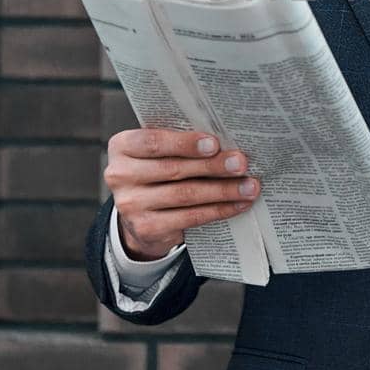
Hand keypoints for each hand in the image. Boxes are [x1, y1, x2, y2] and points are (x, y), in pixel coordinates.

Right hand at [103, 129, 258, 259]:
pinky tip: (238, 204)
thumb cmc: (159, 170)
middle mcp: (120, 175)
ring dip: (222, 190)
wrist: (140, 214)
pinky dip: (218, 210)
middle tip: (241, 163)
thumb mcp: (160, 152)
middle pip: (173, 169)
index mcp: (122, 146)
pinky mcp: (146, 228)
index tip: (214, 143)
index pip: (153, 142)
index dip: (185, 143)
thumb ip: (181, 143)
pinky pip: (189, 217)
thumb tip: (228, 141)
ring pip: (185, 195)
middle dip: (213, 166)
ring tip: (249, 186)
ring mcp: (130, 205)